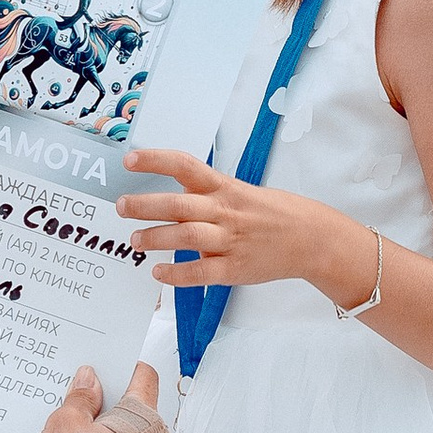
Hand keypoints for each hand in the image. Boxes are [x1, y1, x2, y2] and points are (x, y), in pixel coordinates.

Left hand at [120, 149, 373, 302]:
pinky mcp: (236, 268)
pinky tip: (158, 273)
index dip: (157, 160)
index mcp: (226, 188)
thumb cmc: (273, 213)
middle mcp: (225, 211)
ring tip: (134, 241)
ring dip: (156, 238)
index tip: (130, 158)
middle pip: (179, 204)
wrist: (312, 239)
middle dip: (145, 205)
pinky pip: (201, 273)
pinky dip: (177, 275)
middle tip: (121, 206)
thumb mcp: (241, 192)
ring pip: (187, 236)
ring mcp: (230, 241)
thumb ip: (208, 195)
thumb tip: (170, 199)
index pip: (186, 166)